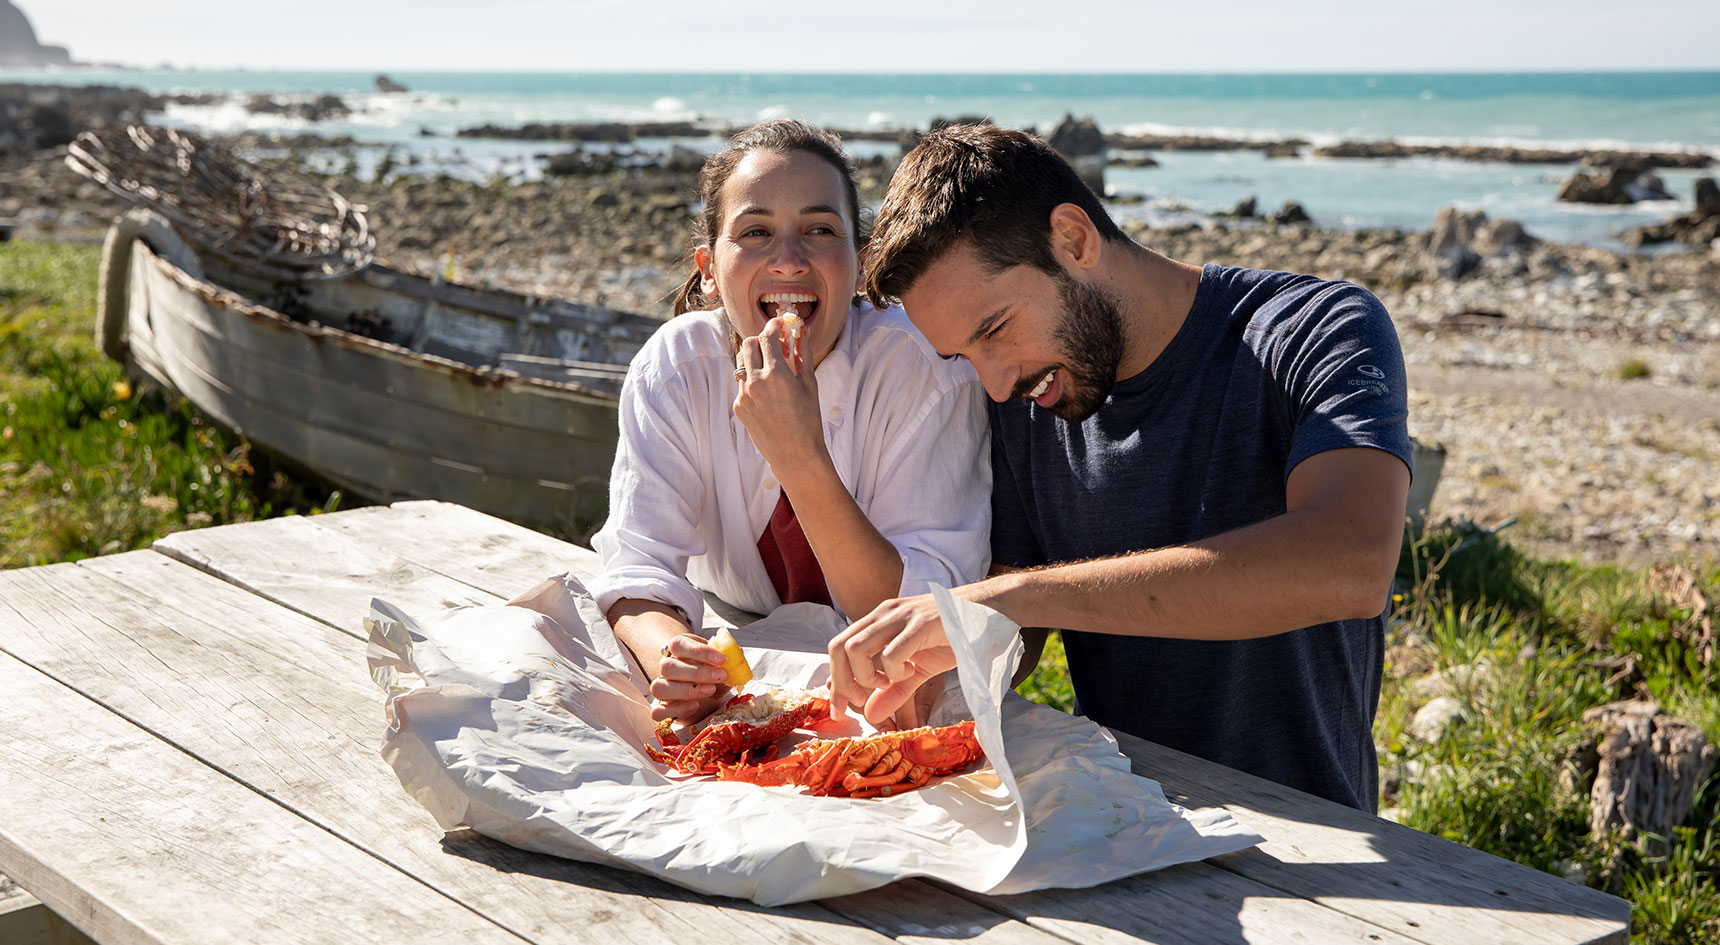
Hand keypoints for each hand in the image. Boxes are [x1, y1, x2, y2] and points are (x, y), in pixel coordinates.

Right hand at [650, 633, 731, 722]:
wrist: (708, 698)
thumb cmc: (713, 676)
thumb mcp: (723, 665)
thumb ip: (729, 657)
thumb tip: (736, 652)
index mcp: (678, 650)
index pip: (678, 645)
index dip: (699, 651)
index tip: (721, 659)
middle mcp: (666, 667)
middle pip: (668, 666)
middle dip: (697, 672)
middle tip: (720, 676)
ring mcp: (663, 688)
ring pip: (659, 688)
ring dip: (686, 690)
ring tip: (710, 690)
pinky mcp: (663, 709)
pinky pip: (658, 711)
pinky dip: (676, 710)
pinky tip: (694, 706)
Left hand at [734, 315, 823, 469]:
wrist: (795, 455)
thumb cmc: (808, 421)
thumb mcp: (809, 384)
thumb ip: (803, 354)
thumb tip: (801, 332)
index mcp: (776, 374)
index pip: (768, 336)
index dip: (774, 325)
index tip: (780, 324)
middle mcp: (755, 382)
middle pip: (748, 343)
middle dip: (761, 339)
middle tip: (774, 345)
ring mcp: (743, 395)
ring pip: (742, 362)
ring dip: (754, 358)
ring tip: (771, 368)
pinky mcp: (738, 407)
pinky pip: (742, 383)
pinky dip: (753, 380)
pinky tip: (768, 393)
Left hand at [827, 594, 957, 725]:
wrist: (989, 612)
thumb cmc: (953, 636)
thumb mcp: (918, 669)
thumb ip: (893, 691)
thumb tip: (871, 716)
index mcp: (878, 622)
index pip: (838, 648)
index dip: (834, 681)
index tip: (838, 710)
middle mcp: (883, 615)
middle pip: (838, 647)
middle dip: (842, 682)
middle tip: (862, 700)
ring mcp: (900, 617)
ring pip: (856, 649)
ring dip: (866, 676)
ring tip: (889, 682)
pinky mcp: (920, 624)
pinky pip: (891, 654)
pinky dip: (895, 672)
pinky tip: (911, 671)